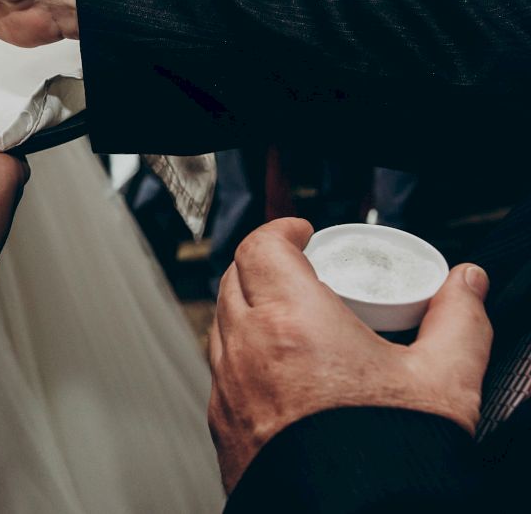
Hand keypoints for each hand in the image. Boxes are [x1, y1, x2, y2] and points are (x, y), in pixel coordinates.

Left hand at [210, 218, 491, 492]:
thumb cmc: (389, 456)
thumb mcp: (444, 382)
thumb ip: (458, 323)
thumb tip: (465, 286)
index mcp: (292, 322)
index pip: (260, 247)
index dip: (280, 231)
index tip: (302, 233)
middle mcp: (248, 349)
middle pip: (235, 279)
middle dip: (264, 265)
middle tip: (300, 273)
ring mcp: (228, 389)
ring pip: (223, 325)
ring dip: (249, 309)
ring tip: (290, 321)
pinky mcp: (222, 425)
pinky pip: (222, 372)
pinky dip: (243, 356)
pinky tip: (278, 373)